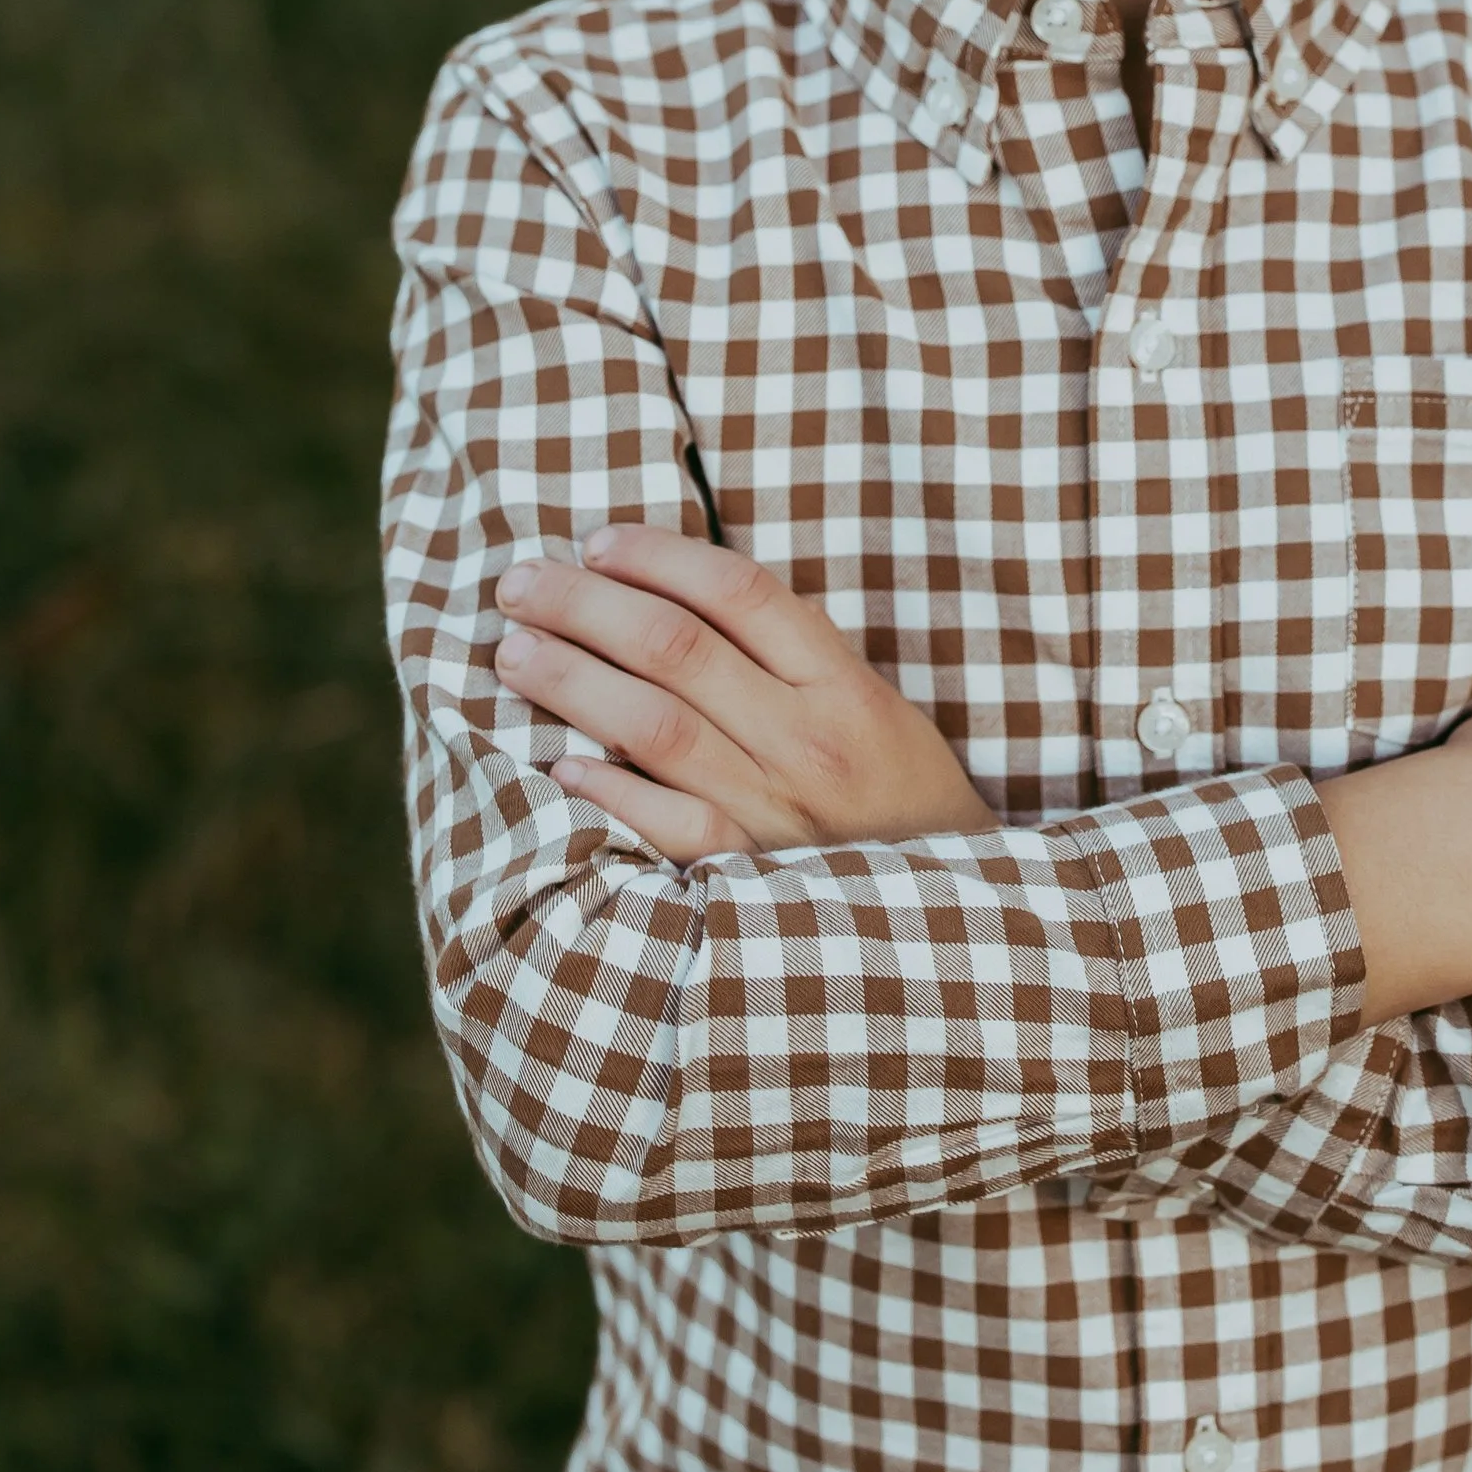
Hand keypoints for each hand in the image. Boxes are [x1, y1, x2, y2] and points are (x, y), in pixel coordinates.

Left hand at [494, 527, 994, 864]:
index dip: (657, 555)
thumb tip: (691, 599)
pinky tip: (557, 761)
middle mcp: (806, 741)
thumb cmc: (907, 809)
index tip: (598, 540)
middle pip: (676, 646)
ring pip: (653, 724)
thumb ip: (800, 658)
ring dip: (571, 678)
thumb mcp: (881, 714)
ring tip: (514, 650)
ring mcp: (772, 812)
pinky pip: (660, 826)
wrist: (957, 930)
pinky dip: (605, 790)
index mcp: (844, 688)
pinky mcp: (744, 881)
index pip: (738, 591)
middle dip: (584, 603)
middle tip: (521, 583)